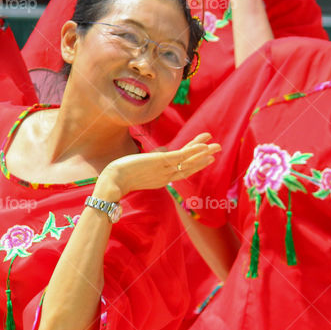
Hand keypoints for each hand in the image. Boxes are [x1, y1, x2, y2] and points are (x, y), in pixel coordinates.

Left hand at [94, 133, 220, 200]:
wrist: (112, 183)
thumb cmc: (117, 179)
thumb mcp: (136, 170)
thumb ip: (149, 163)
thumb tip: (160, 152)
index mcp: (161, 178)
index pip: (182, 169)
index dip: (195, 162)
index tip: (206, 157)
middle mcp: (166, 175)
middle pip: (189, 165)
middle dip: (204, 157)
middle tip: (218, 150)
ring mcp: (165, 169)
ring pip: (189, 160)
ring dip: (204, 152)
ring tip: (217, 146)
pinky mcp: (162, 162)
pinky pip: (182, 156)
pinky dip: (194, 151)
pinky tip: (203, 146)